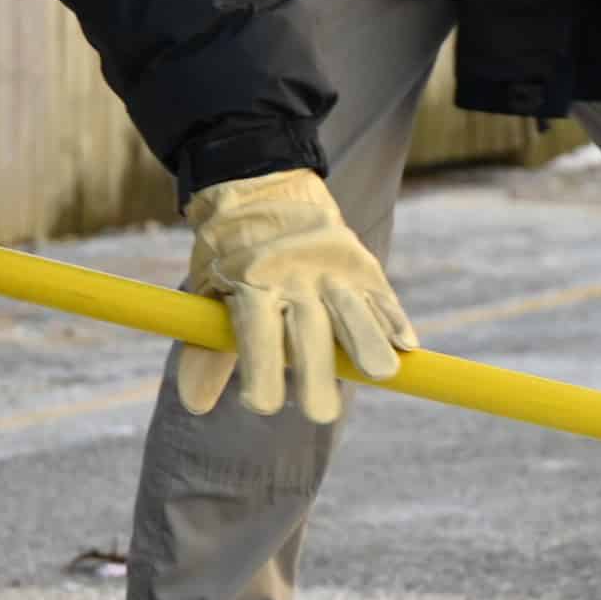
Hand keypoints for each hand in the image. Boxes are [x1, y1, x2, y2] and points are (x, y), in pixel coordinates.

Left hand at [175, 169, 416, 424]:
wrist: (262, 185)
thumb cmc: (231, 256)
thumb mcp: (210, 293)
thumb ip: (207, 349)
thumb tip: (194, 404)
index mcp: (250, 281)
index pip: (256, 330)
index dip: (260, 369)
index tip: (263, 405)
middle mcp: (292, 273)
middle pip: (308, 329)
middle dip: (315, 372)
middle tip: (321, 414)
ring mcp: (330, 265)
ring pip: (352, 308)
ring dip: (366, 340)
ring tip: (381, 372)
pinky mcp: (360, 261)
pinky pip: (381, 295)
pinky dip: (393, 320)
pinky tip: (405, 344)